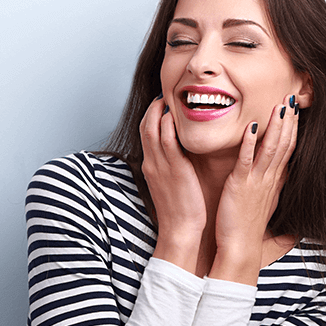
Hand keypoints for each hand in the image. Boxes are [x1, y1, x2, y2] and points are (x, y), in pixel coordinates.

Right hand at [140, 96, 205, 272]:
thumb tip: (177, 155)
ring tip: (169, 98)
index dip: (151, 116)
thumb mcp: (168, 185)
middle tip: (163, 96)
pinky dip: (168, 125)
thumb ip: (169, 167)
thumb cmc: (179, 209)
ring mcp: (160, 165)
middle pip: (145, 127)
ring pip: (152, 129)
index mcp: (151, 166)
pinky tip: (174, 115)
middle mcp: (152, 163)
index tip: (161, 105)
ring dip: (159, 111)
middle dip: (152, 108)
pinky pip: (167, 140)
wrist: (180, 230)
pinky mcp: (174, 169)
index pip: (145, 134)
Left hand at [210, 95, 298, 284]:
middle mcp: (268, 180)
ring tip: (279, 106)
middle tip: (292, 99)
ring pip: (271, 149)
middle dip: (289, 122)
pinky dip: (250, 142)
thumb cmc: (246, 227)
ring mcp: (256, 182)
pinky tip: (251, 126)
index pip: (287, 151)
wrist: (239, 248)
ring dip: (276, 126)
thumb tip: (275, 176)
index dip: (292, 130)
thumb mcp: (263, 204)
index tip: (294, 112)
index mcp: (273, 183)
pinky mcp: (240, 186)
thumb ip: (269, 189)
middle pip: (284, 145)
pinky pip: (246, 160)